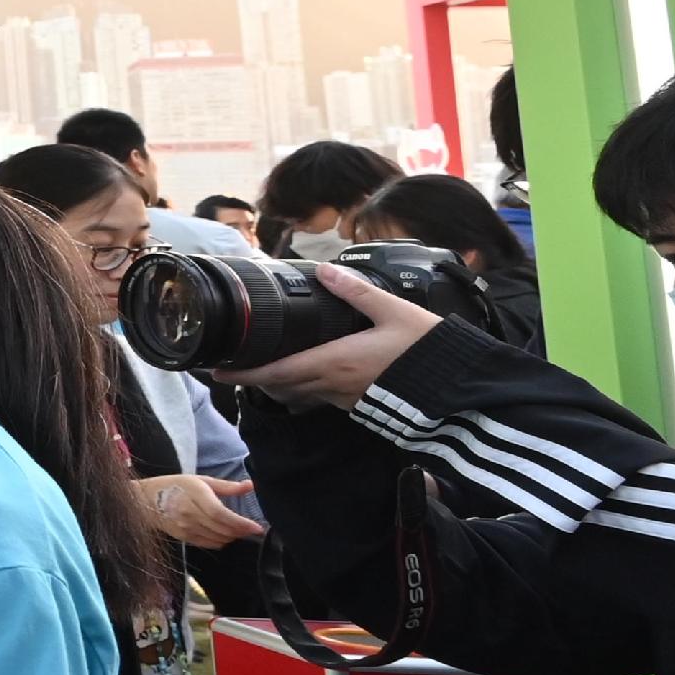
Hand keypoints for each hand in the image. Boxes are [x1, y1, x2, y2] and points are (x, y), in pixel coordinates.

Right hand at [135, 473, 264, 547]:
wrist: (146, 500)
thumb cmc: (175, 486)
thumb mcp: (200, 480)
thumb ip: (226, 486)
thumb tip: (250, 486)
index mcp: (195, 494)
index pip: (221, 514)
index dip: (240, 523)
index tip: (257, 527)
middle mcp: (189, 513)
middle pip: (221, 528)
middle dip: (240, 531)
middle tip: (251, 528)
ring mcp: (185, 527)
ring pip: (217, 539)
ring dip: (232, 536)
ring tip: (238, 530)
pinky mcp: (183, 537)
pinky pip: (208, 544)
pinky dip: (220, 541)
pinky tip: (224, 535)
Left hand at [237, 263, 444, 410]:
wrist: (457, 386)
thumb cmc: (425, 348)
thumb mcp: (392, 311)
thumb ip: (356, 291)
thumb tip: (324, 270)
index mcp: (333, 363)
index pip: (275, 374)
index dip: (243, 375)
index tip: (216, 373)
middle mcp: (333, 385)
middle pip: (280, 387)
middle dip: (255, 379)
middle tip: (234, 365)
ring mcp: (345, 399)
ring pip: (299, 395)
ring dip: (278, 384)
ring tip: (263, 367)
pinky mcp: (359, 404)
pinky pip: (320, 398)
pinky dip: (303, 388)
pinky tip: (308, 371)